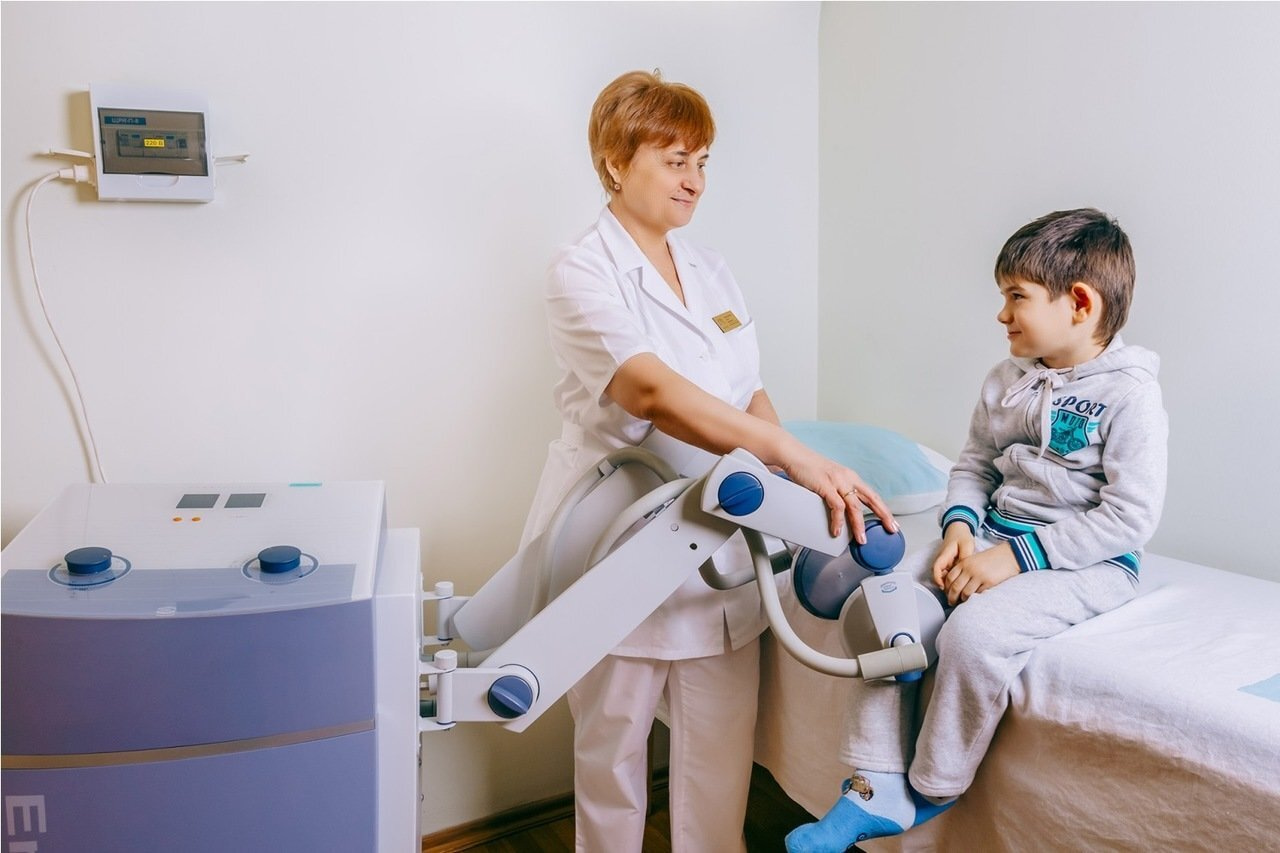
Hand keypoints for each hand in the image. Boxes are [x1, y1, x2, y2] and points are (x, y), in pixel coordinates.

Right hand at [780, 444, 895, 543]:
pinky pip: (836, 507)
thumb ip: (839, 493)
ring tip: (861, 539)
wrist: (794, 455)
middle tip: (892, 529)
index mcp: (851, 477)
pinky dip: (838, 521)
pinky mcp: (825, 485)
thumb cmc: (809, 469)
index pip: (873, 495)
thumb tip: (844, 512)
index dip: (884, 509)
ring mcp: (837, 481)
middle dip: (884, 515)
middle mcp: (848, 478)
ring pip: (855, 507)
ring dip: (859, 525)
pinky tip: (836, 530)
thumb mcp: (830, 480)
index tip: (892, 522)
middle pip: (872, 499)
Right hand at [931, 522, 975, 588]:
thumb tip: (965, 569)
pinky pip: (947, 574)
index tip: (943, 586)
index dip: (937, 579)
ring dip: (948, 584)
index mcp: (944, 555)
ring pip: (942, 576)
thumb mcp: (966, 545)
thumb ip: (966, 557)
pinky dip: (952, 580)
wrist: (958, 530)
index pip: (936, 568)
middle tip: (953, 594)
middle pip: (938, 575)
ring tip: (957, 592)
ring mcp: (944, 562)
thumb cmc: (961, 536)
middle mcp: (942, 559)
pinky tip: (960, 584)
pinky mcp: (948, 564)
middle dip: (944, 586)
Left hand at [938, 541, 1019, 605]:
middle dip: (951, 597)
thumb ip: (964, 569)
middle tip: (951, 603)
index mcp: (964, 563)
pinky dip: (974, 598)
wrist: (1008, 556)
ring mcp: (979, 576)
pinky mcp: (988, 582)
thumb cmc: (991, 559)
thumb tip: (955, 584)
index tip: (947, 594)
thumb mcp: (974, 560)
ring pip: (965, 593)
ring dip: (963, 600)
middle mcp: (969, 569)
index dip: (947, 588)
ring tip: (962, 603)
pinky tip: (974, 600)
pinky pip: (978, 594)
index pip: (949, 578)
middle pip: (955, 587)